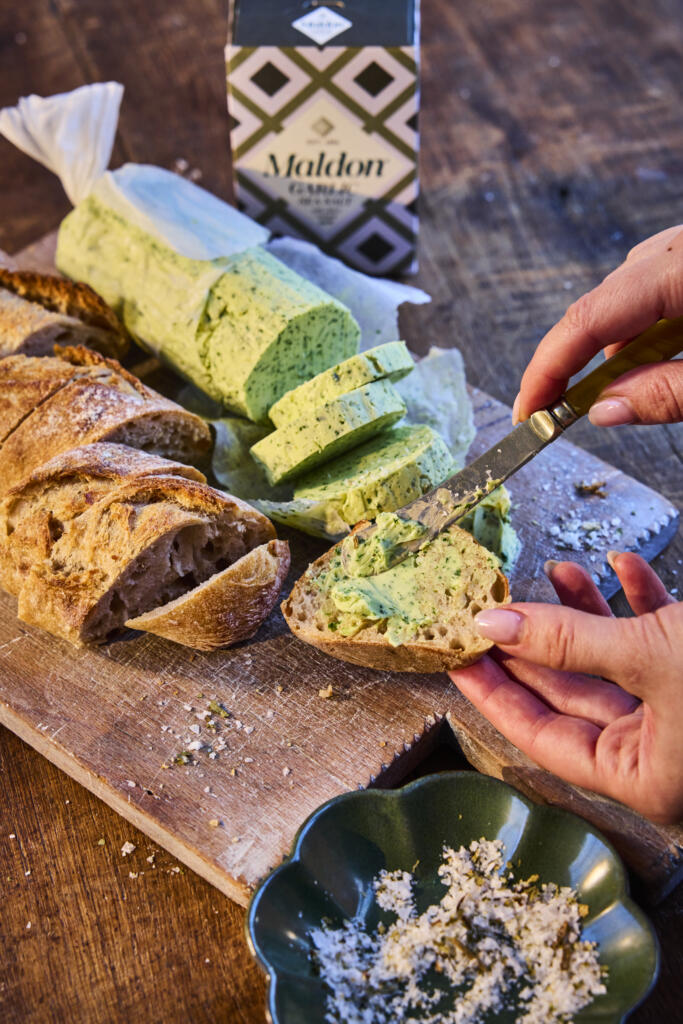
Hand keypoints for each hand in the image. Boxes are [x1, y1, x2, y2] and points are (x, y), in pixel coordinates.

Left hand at [448, 553, 682, 823]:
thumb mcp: (648, 658)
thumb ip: (570, 642)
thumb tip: (496, 625)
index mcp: (640, 778)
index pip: (542, 736)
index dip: (495, 694)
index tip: (459, 657)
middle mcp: (657, 753)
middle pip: (571, 696)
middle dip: (534, 642)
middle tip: (490, 608)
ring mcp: (678, 714)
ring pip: (611, 662)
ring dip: (586, 613)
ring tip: (556, 571)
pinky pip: (656, 639)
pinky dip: (639, 602)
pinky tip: (622, 566)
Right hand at [514, 224, 682, 424]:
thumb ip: (669, 393)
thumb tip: (604, 411)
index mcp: (682, 269)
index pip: (588, 318)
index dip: (547, 369)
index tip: (528, 411)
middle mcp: (679, 248)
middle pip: (602, 304)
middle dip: (578, 362)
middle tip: (562, 414)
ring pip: (629, 294)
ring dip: (621, 346)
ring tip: (633, 389)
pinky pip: (657, 284)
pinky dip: (648, 326)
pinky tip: (666, 357)